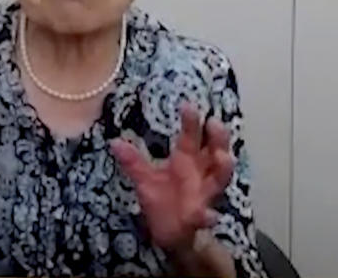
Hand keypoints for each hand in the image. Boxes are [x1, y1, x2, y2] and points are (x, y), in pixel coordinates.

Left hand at [111, 103, 233, 251]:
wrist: (169, 233)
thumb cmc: (162, 199)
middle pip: (215, 151)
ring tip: (222, 157)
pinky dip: (208, 216)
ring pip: (220, 179)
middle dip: (218, 138)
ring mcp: (204, 194)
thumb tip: (114, 142)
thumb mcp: (145, 178)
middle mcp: (200, 173)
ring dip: (223, 168)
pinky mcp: (200, 216)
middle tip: (215, 123)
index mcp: (186, 160)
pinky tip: (208, 216)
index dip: (191, 121)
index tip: (188, 104)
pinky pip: (207, 215)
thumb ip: (133, 161)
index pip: (191, 136)